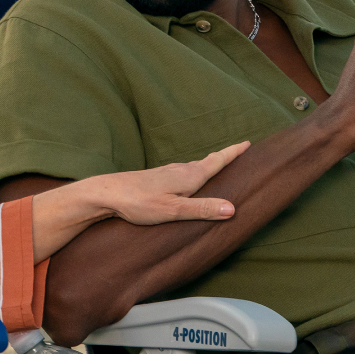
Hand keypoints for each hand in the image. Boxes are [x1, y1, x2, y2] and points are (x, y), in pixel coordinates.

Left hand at [30, 141, 249, 261]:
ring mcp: (167, 173)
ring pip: (194, 168)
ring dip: (209, 165)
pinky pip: (183, 174)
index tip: (248, 143)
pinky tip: (190, 182)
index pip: (216, 161)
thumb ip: (202, 210)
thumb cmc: (138, 202)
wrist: (106, 194)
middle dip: (225, 158)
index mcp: (188, 176)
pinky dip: (194, 174)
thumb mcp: (173, 210)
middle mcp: (180, 170)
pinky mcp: (157, 179)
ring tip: (220, 167)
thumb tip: (232, 208)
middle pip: (208, 162)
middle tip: (240, 153)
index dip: (233, 153)